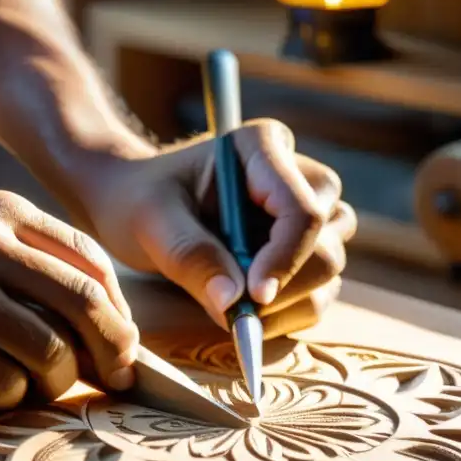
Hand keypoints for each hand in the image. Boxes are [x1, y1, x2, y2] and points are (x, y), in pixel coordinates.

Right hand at [0, 191, 138, 409]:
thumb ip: (26, 261)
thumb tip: (108, 320)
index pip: (90, 263)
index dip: (118, 311)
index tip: (122, 346)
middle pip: (84, 307)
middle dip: (112, 352)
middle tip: (116, 381)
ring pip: (51, 353)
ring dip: (55, 383)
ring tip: (32, 386)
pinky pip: (5, 386)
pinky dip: (6, 398)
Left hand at [85, 119, 355, 337]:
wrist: (129, 205)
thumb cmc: (136, 200)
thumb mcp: (150, 222)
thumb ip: (190, 256)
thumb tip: (233, 303)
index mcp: (262, 146)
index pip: (301, 207)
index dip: (285, 257)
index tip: (254, 297)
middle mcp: (295, 173)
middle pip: (328, 238)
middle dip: (287, 284)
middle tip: (236, 311)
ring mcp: (305, 211)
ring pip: (331, 267)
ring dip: (289, 302)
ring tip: (230, 309)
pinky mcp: (301, 248)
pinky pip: (318, 290)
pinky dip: (288, 314)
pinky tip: (243, 315)